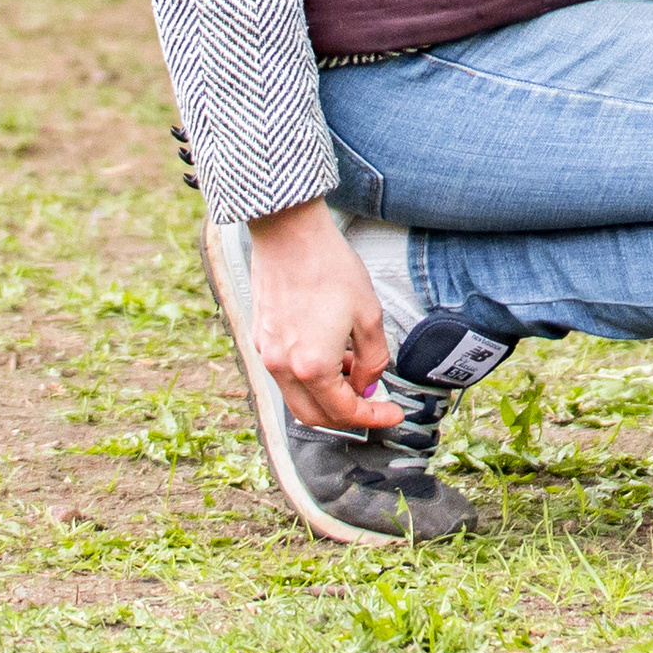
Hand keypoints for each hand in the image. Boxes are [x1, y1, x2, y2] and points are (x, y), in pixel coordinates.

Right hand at [247, 200, 399, 431]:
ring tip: (353, 370)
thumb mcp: (368, 313)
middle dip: (346, 416)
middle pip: (315, 416)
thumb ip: (373, 358)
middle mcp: (284, 368)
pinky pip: (285, 375)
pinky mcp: (260, 339)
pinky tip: (329, 354)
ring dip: (326, 396)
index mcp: (313, 366)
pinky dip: (308, 378)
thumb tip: (369, 384)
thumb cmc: (328, 266)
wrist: (289, 234)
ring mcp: (267, 355)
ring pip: (298, 398)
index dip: (373, 418)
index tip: (392, 416)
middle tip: (372, 404)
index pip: (345, 411)